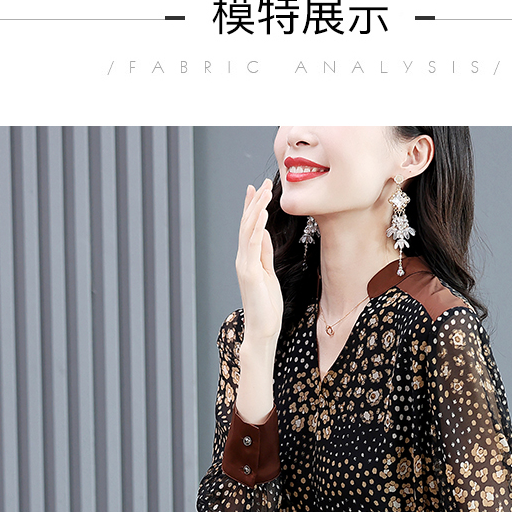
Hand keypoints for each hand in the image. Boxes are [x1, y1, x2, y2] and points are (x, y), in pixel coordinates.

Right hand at [235, 179, 283, 342]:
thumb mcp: (268, 274)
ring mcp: (244, 265)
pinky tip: (262, 214)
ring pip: (248, 230)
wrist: (263, 329)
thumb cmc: (267, 307)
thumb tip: (263, 233)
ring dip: (257, 209)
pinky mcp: (249, 273)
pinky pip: (251, 245)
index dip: (252, 208)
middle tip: (262, 182)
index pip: (249, 228)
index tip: (258, 190)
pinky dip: (256, 227)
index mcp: (248, 259)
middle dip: (254, 202)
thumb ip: (264, 254)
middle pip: (246, 224)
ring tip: (265, 191)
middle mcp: (243, 259)